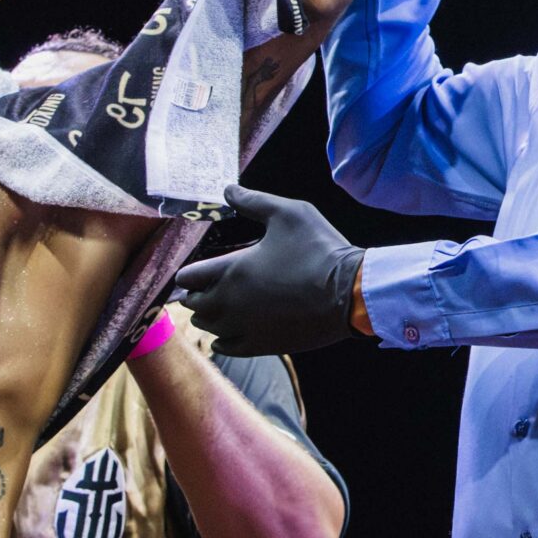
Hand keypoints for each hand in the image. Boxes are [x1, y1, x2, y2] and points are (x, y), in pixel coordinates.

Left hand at [173, 185, 367, 355]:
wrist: (349, 294)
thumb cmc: (319, 250)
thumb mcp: (288, 213)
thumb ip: (254, 201)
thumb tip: (228, 189)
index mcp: (231, 270)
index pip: (188, 277)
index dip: (187, 272)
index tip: (193, 269)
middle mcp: (230, 303)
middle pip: (193, 304)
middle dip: (194, 293)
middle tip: (201, 286)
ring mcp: (244, 328)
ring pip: (206, 326)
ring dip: (206, 315)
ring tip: (214, 306)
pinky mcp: (261, 346)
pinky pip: (225, 347)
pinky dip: (220, 339)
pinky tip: (223, 334)